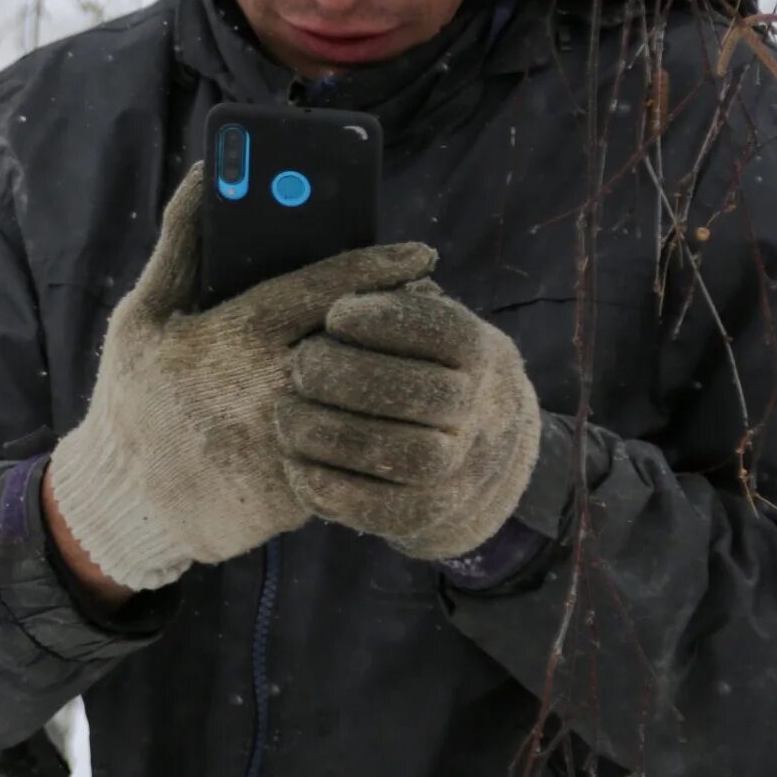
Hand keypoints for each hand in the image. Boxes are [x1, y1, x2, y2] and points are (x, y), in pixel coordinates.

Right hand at [47, 167, 434, 592]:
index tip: (420, 253)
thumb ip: (179, 242)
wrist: (126, 504)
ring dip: (397, 375)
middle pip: (361, 342)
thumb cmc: (135, 398)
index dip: (380, 266)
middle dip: (402, 320)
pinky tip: (383, 413)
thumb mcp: (140, 316)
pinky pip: (352, 454)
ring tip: (412, 356)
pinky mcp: (299, 493)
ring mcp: (287, 445)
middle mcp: (266, 389)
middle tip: (428, 303)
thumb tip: (206, 172)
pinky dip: (372, 428)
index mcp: (232, 337)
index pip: (325, 289)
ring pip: (367, 401)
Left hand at [276, 268, 541, 559]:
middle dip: (351, 377)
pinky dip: (335, 489)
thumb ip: (404, 296)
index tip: (336, 315)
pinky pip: (386, 512)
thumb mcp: (431, 326)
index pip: (450, 334)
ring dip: (336, 435)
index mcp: (486, 355)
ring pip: (410, 457)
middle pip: (428, 395)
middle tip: (301, 363)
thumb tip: (409, 258)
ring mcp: (466, 471)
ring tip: (289, 415)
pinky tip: (297, 464)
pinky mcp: (434, 518)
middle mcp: (487, 413)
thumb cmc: (431, 372)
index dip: (388, 321)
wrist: (477, 460)